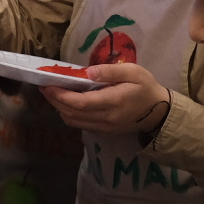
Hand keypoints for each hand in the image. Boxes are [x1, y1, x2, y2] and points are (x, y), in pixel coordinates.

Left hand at [41, 62, 171, 134]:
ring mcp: (104, 128)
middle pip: (71, 113)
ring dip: (60, 108)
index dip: (60, 95)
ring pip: (73, 121)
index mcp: (112, 102)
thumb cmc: (145, 87)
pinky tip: (68, 103)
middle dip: (55, 100)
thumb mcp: (133, 72)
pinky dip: (70, 114)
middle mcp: (105, 119)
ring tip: (53, 94)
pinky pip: (81, 125)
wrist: (159, 111)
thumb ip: (110, 71)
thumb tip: (88, 72)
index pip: (79, 103)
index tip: (48, 84)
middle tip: (45, 86)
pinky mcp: (104, 132)